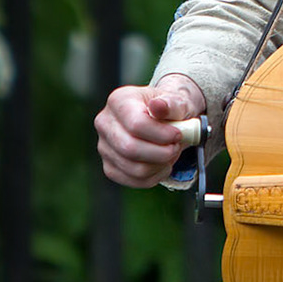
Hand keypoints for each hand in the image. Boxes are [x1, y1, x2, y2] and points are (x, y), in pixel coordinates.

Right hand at [94, 73, 207, 187]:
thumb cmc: (169, 109)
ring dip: (160, 165)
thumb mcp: (176, 101)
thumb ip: (170, 104)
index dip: (161, 134)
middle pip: (131, 148)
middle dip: (161, 153)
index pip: (136, 124)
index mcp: (118, 100)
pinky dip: (155, 176)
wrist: (164, 119)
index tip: (178, 135)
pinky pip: (133, 180)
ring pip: (134, 168)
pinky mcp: (110, 167)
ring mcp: (104, 147)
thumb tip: (158, 106)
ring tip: (171, 154)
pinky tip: (163, 164)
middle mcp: (105, 123)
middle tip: (176, 147)